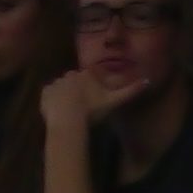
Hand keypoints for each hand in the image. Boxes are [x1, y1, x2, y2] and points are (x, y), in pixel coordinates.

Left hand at [42, 67, 156, 139]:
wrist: (67, 119)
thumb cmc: (92, 109)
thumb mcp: (113, 100)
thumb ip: (130, 90)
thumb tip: (147, 80)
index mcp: (86, 74)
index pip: (92, 76)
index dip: (94, 87)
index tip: (94, 98)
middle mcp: (70, 74)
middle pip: (77, 81)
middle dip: (80, 90)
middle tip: (85, 106)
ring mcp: (56, 82)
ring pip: (63, 87)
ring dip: (67, 95)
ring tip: (72, 111)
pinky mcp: (45, 93)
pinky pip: (50, 95)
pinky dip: (53, 101)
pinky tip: (59, 111)